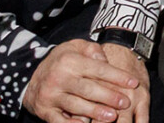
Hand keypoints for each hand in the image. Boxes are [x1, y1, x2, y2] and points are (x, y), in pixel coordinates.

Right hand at [21, 39, 144, 122]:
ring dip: (95, 112)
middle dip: (109, 97)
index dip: (117, 76)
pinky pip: (60, 120)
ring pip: (76, 105)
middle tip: (125, 103)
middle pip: (88, 89)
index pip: (98, 69)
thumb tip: (105, 59)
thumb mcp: (74, 47)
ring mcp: (51, 96)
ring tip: (112, 117)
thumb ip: (92, 50)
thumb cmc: (60, 62)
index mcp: (70, 61)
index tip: (133, 83)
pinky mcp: (45, 111)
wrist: (30, 79)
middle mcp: (59, 78)